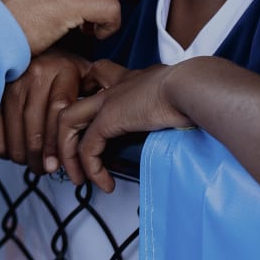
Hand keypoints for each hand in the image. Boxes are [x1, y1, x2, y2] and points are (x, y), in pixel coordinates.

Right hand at [0, 50, 90, 174]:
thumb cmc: (64, 68)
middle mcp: (37, 72)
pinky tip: (9, 151)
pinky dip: (0, 142)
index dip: (56, 142)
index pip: (59, 111)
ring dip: (19, 152)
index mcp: (64, 70)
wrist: (37, 44)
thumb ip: (93, 100)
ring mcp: (14, 79)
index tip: (56, 165)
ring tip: (27, 162)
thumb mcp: (86, 76)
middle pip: (35, 123)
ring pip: (14, 125)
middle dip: (37, 154)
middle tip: (42, 169)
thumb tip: (95, 137)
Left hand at [55, 63, 190, 192]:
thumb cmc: (196, 90)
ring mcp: (108, 99)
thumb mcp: (179, 99)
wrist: (193, 85)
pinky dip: (92, 168)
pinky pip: (87, 147)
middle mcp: (115, 85)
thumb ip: (171, 110)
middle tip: (70, 159)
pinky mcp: (108, 118)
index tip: (92, 124)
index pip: (100, 77)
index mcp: (133, 78)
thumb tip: (181, 127)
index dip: (90, 97)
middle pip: (72, 100)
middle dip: (63, 133)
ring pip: (67, 123)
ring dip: (69, 155)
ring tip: (80, 178)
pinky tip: (104, 182)